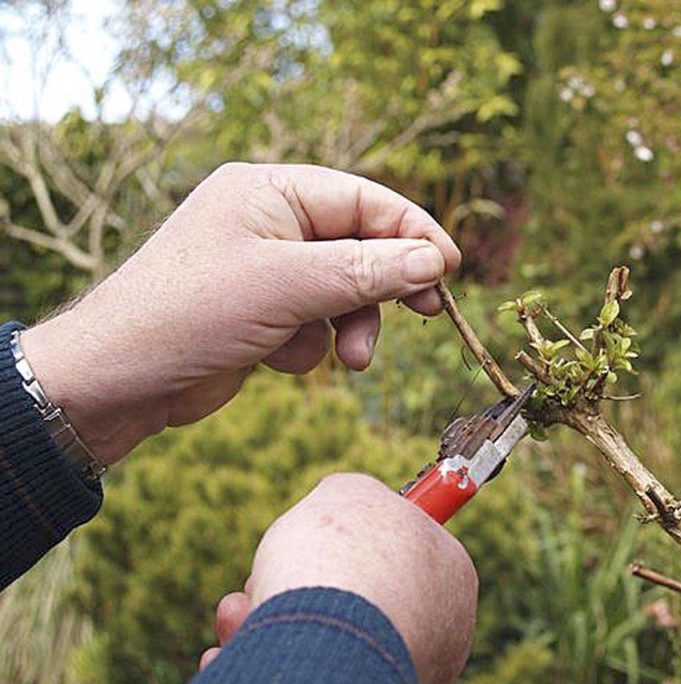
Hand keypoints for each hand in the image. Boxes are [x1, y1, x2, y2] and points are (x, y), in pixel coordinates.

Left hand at [19, 163, 460, 463]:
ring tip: (350, 359)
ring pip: (343, 291)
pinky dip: (311, 346)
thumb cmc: (188, 316)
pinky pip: (315, 323)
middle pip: (359, 246)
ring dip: (351, 327)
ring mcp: (265, 270)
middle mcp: (269, 223)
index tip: (449, 268)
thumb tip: (431, 261)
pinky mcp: (261, 313)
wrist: (118, 382)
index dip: (412, 232)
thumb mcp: (286, 287)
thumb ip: (365, 271)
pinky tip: (279, 359)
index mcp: (269, 191)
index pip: (363, 200)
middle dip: (385, 287)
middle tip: (427, 312)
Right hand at [198, 473, 477, 683]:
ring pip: (321, 645)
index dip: (349, 542)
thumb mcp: (347, 493)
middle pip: (353, 603)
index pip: (401, 555)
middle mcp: (437, 636)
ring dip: (264, 625)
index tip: (313, 537)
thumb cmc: (345, 557)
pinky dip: (262, 670)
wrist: (330, 638)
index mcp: (449, 577)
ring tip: (235, 614)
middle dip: (292, 587)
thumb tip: (344, 497)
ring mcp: (404, 681)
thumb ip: (351, 493)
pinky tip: (227, 658)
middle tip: (256, 580)